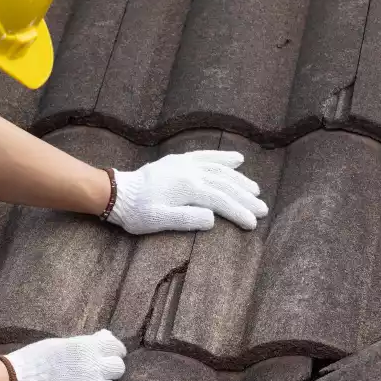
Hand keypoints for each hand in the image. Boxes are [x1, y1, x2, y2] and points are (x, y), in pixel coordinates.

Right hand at [1, 329, 127, 380]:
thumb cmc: (33, 360)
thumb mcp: (60, 344)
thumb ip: (83, 344)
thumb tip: (103, 338)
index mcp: (88, 348)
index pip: (116, 348)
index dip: (114, 352)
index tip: (109, 356)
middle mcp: (95, 367)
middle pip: (118, 369)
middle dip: (109, 370)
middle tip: (96, 374)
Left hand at [106, 150, 268, 234]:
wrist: (118, 193)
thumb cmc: (138, 212)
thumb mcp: (160, 221)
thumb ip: (187, 219)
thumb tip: (213, 218)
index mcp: (188, 188)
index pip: (221, 200)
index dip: (239, 212)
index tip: (253, 224)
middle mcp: (190, 172)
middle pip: (225, 184)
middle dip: (245, 197)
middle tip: (263, 210)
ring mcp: (186, 164)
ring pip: (220, 170)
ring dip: (239, 180)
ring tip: (255, 190)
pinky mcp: (179, 161)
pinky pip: (206, 156)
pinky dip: (223, 158)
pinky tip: (237, 160)